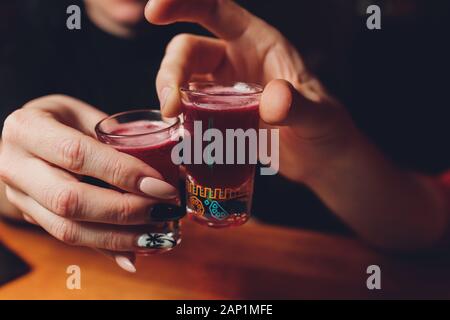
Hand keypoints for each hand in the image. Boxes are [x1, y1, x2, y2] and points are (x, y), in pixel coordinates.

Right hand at [0, 95, 178, 271]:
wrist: (22, 138)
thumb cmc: (60, 119)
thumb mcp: (83, 113)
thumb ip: (115, 137)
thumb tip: (166, 163)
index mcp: (27, 129)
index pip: (77, 154)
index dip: (122, 173)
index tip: (161, 186)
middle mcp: (15, 166)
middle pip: (70, 200)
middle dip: (124, 211)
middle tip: (163, 211)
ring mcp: (19, 197)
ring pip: (67, 230)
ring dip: (119, 237)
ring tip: (156, 235)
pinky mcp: (31, 217)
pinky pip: (70, 239)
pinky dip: (105, 248)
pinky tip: (133, 254)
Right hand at [145, 0, 356, 183]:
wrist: (321, 159)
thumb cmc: (326, 129)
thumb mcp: (319, 116)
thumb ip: (298, 107)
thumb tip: (272, 100)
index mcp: (258, 44)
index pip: (215, 10)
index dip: (183, 2)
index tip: (154, 11)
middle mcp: (236, 61)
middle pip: (187, 51)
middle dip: (170, 72)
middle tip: (171, 106)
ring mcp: (224, 89)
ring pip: (181, 79)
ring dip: (169, 95)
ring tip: (174, 119)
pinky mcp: (218, 115)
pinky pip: (187, 108)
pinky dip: (178, 118)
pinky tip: (180, 134)